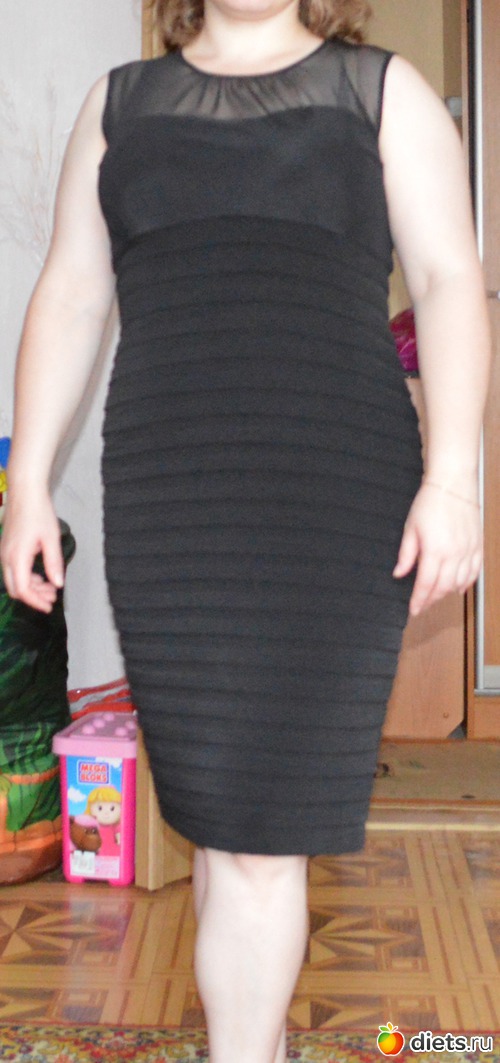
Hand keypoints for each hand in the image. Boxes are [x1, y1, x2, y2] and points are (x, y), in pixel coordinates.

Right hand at [0, 491, 63, 612]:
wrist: (24, 492)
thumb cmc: (39, 512)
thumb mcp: (51, 538)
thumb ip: (54, 563)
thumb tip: (58, 584)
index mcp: (17, 557)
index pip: (23, 590)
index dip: (36, 602)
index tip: (49, 606)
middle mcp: (6, 558)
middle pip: (15, 589)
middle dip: (34, 596)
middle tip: (53, 597)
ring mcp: (4, 553)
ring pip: (13, 581)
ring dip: (31, 587)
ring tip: (51, 587)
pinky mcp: (6, 548)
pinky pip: (12, 571)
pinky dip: (26, 577)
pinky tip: (41, 576)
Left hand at [393, 482, 482, 616]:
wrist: (452, 484)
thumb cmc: (430, 503)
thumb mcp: (410, 528)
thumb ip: (406, 555)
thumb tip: (399, 573)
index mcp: (435, 550)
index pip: (426, 584)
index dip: (419, 600)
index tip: (413, 609)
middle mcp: (454, 554)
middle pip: (443, 587)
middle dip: (431, 600)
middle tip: (422, 605)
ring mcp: (468, 550)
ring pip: (459, 582)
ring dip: (447, 593)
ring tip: (436, 596)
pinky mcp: (477, 545)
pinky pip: (474, 572)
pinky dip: (466, 582)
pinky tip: (458, 587)